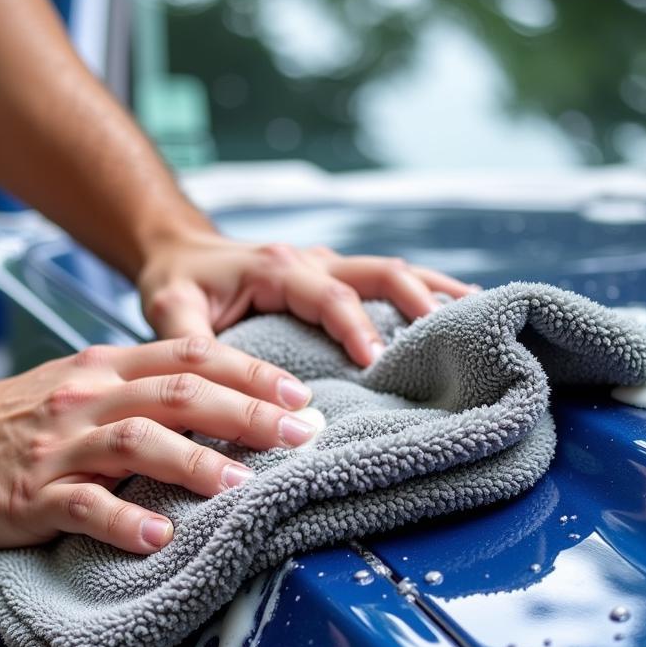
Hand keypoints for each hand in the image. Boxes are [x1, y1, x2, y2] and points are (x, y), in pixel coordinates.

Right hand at [0, 337, 315, 551]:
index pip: (191, 356)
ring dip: (195, 464)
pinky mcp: (32, 494)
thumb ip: (145, 388)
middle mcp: (88, 398)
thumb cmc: (24, 417)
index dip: (251, 372)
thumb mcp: (86, 385)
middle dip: (245, 413)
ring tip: (243, 485)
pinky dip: (124, 521)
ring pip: (136, 444)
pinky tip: (160, 537)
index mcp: (107, 366)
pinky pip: (83, 506)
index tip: (301, 396)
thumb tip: (228, 404)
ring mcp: (59, 446)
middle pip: (176, 395)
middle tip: (300, 436)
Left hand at [138, 231, 475, 366]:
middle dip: (416, 299)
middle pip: (377, 270)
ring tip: (477, 313)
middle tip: (450, 332)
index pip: (328, 295)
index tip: (376, 363)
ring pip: (390, 270)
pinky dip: (419, 294)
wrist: (177, 252)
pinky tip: (451, 311)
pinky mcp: (331, 278)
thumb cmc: (175, 283)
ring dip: (432, 290)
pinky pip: (381, 283)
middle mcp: (309, 260)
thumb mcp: (169, 310)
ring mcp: (325, 266)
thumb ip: (191, 345)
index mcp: (275, 268)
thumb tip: (217, 394)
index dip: (356, 327)